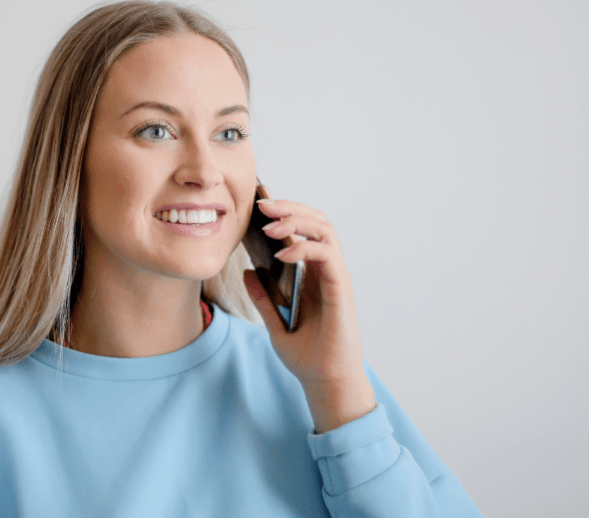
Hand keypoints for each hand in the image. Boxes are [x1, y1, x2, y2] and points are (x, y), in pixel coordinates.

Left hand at [242, 198, 373, 411]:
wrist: (325, 382)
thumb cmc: (307, 356)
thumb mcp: (275, 323)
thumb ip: (263, 298)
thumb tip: (247, 272)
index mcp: (313, 275)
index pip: (304, 230)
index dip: (284, 213)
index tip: (257, 206)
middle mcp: (327, 271)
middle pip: (316, 221)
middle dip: (288, 208)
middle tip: (261, 205)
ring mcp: (336, 278)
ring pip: (324, 230)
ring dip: (296, 221)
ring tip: (269, 225)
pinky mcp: (341, 289)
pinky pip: (327, 255)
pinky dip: (304, 247)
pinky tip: (282, 253)